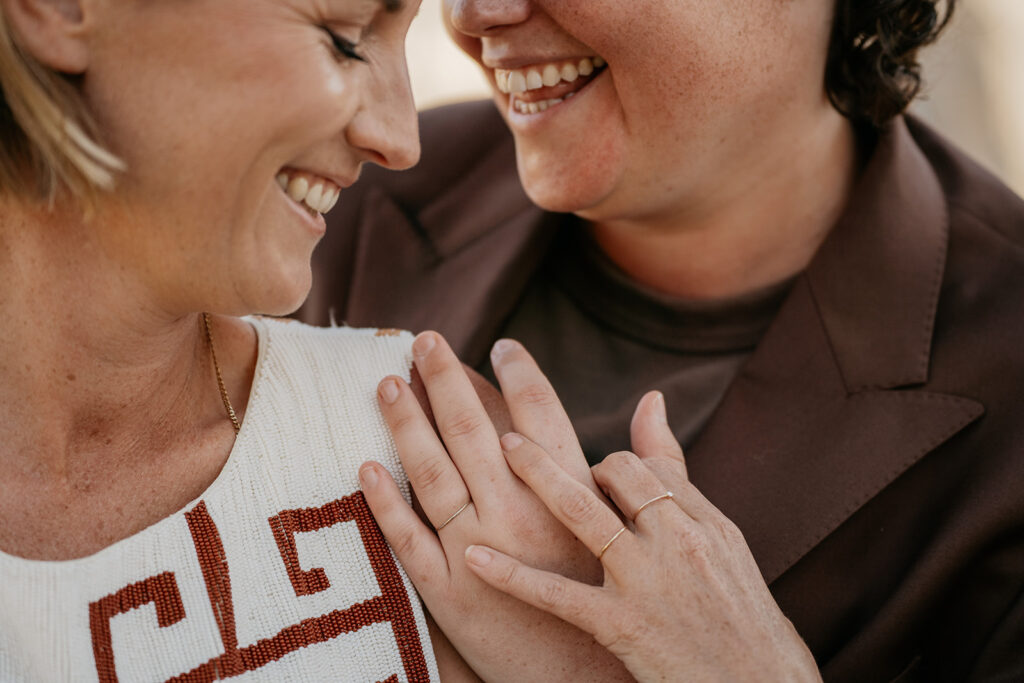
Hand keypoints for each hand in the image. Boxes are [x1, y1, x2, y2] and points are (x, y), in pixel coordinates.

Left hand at [359, 333, 630, 681]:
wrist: (595, 680)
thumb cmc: (630, 597)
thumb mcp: (645, 526)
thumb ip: (653, 459)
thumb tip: (652, 398)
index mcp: (572, 494)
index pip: (539, 411)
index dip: (517, 372)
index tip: (501, 345)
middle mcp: (523, 513)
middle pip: (474, 430)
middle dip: (446, 379)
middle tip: (424, 340)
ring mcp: (483, 550)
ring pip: (433, 473)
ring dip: (407, 424)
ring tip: (388, 384)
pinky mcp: (450, 593)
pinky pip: (408, 538)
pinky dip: (384, 500)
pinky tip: (366, 467)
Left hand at [463, 392, 821, 682]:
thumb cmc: (746, 624)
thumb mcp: (726, 547)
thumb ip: (681, 479)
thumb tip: (652, 400)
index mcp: (705, 522)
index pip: (647, 465)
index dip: (612, 466)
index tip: (590, 479)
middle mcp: (679, 540)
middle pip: (616, 471)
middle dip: (575, 461)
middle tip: (533, 458)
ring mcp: (649, 581)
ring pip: (582, 510)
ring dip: (537, 473)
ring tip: (505, 447)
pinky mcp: (623, 626)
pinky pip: (558, 593)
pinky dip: (513, 575)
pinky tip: (476, 556)